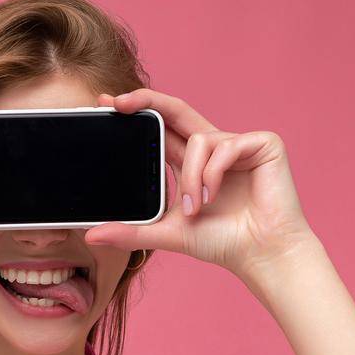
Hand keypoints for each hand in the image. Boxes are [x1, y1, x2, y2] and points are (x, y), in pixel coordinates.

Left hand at [84, 88, 317, 279]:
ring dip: (190, 177)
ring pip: (197, 140)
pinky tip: (213, 196)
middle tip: (116, 103)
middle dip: (145, 101)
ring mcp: (238, 143)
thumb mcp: (166, 233)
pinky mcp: (262, 143)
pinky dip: (212, 174)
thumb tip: (91, 236)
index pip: (161, 128)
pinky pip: (225, 146)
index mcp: (192, 161)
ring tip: (196, 208)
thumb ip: (131, 232)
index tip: (106, 106)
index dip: (138, 112)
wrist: (261, 253)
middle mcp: (213, 146)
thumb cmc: (221, 242)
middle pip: (175, 110)